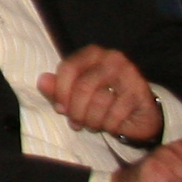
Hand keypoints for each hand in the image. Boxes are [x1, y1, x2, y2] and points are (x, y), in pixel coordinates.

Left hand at [38, 46, 162, 142]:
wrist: (140, 114)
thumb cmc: (104, 101)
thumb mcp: (77, 95)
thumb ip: (58, 88)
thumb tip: (41, 81)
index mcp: (92, 54)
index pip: (68, 68)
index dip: (60, 92)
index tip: (59, 109)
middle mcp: (111, 58)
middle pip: (83, 86)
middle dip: (76, 110)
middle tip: (76, 124)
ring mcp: (129, 74)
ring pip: (100, 100)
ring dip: (92, 120)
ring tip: (92, 126)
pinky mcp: (140, 92)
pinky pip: (116, 113)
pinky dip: (109, 125)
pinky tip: (110, 127)